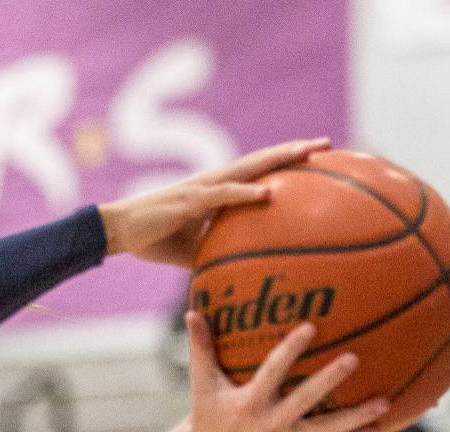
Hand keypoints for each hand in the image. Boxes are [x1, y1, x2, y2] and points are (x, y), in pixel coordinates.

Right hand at [97, 138, 329, 267]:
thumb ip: (219, 252)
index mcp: (217, 191)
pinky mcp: (189, 199)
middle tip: (328, 143)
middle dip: (294, 151)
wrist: (121, 231)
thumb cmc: (154, 239)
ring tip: (308, 152)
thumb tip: (242, 271)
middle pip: (261, 160)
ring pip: (248, 167)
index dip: (286, 163)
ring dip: (279, 158)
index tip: (317, 160)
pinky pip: (223, 195)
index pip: (257, 172)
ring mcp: (203, 187)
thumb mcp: (194, 250)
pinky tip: (269, 193)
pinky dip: (246, 193)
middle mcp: (214, 182)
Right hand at [184, 311, 391, 431]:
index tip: (310, 327)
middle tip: (353, 358)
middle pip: (305, 401)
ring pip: (326, 431)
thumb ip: (200, 347)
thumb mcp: (201, 381)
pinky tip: (380, 427)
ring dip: (356, 418)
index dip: (291, 350)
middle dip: (329, 381)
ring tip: (384, 402)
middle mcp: (268, 424)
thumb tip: (192, 311)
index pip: (272, 372)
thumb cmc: (206, 411)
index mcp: (247, 404)